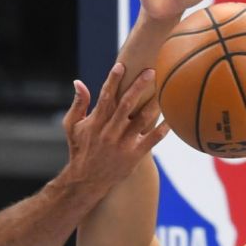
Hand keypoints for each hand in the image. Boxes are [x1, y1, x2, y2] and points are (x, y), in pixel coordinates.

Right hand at [61, 63, 169, 189]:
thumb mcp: (72, 126)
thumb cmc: (80, 149)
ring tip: (166, 89)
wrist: (86, 180)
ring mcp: (123, 144)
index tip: (122, 65)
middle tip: (151, 71)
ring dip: (155, 104)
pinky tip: (172, 117)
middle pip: (127, 104)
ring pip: (143, 120)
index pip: (105, 96)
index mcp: (96, 122)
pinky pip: (153, 140)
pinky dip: (164, 129)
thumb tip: (79, 82)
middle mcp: (110, 131)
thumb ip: (78, 104)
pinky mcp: (135, 155)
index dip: (114, 80)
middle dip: (139, 86)